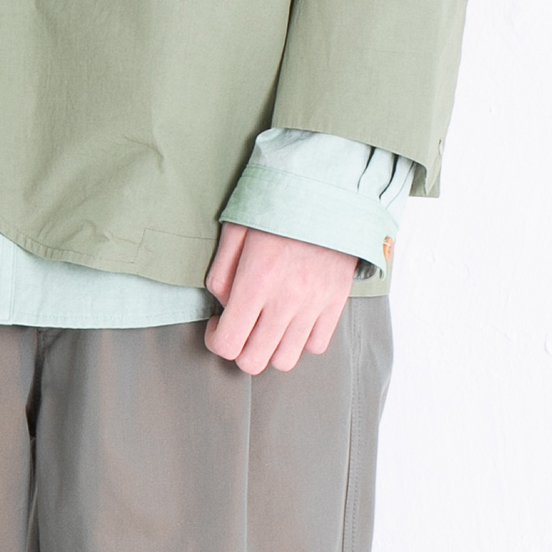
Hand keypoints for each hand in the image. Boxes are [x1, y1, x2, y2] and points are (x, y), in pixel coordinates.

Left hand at [202, 222, 358, 374]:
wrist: (329, 189)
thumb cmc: (276, 207)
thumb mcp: (235, 230)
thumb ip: (220, 274)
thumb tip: (224, 308)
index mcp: (256, 279)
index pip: (227, 344)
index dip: (215, 340)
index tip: (218, 323)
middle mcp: (287, 298)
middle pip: (254, 362)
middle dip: (240, 350)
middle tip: (241, 326)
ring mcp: (315, 304)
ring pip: (285, 361)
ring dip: (270, 349)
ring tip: (267, 324)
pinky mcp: (336, 302)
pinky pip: (317, 346)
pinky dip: (302, 340)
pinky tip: (293, 319)